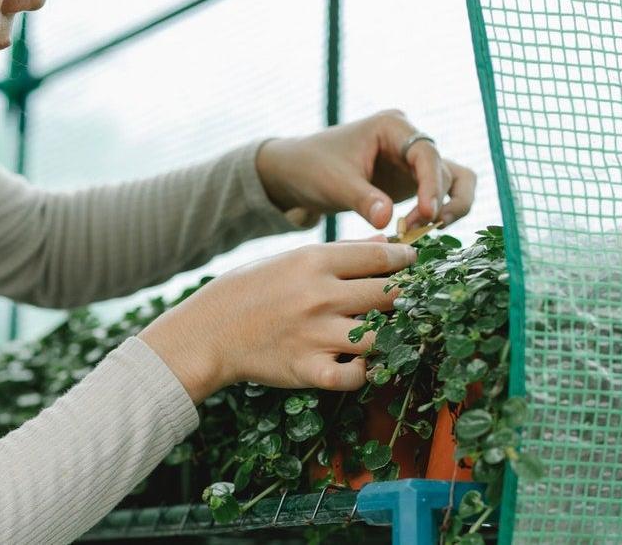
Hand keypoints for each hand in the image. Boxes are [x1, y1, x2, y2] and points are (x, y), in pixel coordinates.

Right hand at [138, 239, 416, 403]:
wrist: (207, 332)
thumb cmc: (248, 291)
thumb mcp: (288, 260)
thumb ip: (340, 253)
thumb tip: (386, 245)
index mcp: (313, 262)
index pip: (379, 258)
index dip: (405, 261)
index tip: (413, 265)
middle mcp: (319, 297)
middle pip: (389, 295)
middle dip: (406, 297)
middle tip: (410, 300)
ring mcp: (315, 335)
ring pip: (381, 337)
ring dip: (391, 336)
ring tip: (391, 334)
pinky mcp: (308, 370)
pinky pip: (355, 376)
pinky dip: (364, 372)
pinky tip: (360, 363)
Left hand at [255, 110, 477, 230]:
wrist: (295, 173)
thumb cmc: (311, 168)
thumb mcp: (333, 183)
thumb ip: (362, 200)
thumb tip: (388, 220)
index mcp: (391, 126)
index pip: (426, 153)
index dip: (432, 185)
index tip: (428, 215)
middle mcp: (409, 139)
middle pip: (443, 170)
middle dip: (435, 202)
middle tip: (415, 230)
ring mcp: (412, 160)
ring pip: (452, 181)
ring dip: (447, 207)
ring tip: (426, 232)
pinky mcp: (412, 181)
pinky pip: (442, 193)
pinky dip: (440, 211)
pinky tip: (423, 231)